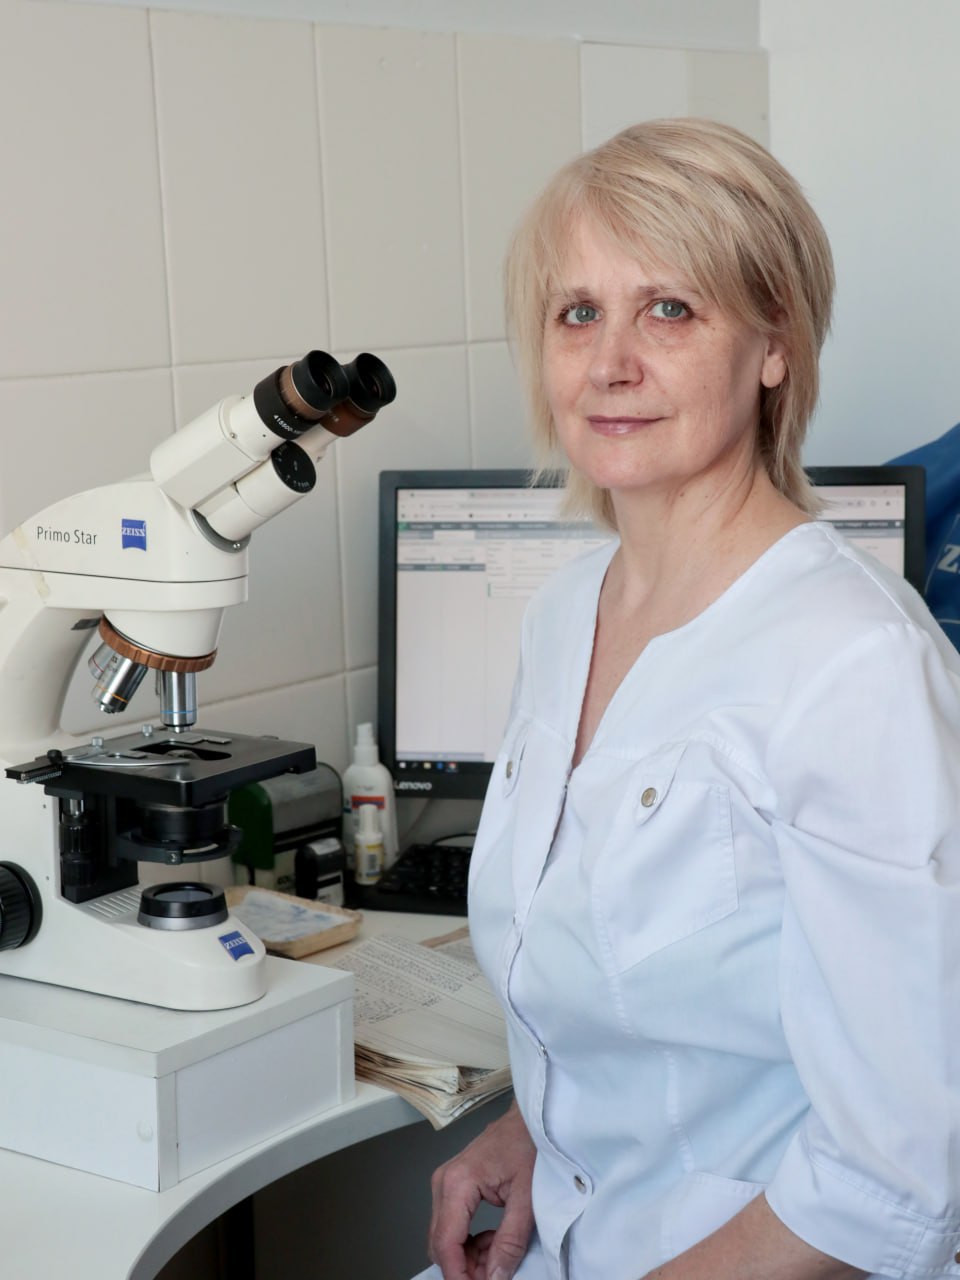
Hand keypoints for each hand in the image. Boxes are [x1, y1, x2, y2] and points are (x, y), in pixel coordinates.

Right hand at [428, 1101, 535, 1279]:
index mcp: (458, 1182)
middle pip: (440, 1243)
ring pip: (443, 1236)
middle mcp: (444, 1182)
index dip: (458, 1275)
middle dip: (464, 1267)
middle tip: (493, 1275)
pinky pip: (450, 1225)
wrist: (530, 1118)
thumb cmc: (529, 1144)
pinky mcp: (452, 1185)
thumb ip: (510, 1241)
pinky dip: (467, 1242)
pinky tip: (491, 1239)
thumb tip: (494, 1277)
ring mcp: (445, 1183)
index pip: (446, 1243)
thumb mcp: (527, 1197)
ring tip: (498, 1254)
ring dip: (466, 1256)